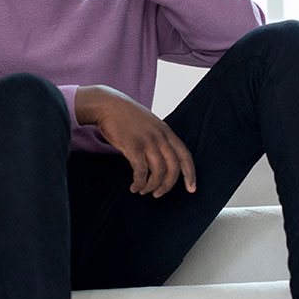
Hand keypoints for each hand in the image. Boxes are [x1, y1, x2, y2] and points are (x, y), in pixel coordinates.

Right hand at [75, 85, 195, 196]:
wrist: (107, 104)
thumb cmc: (126, 116)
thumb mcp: (150, 124)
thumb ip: (159, 138)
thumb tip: (163, 158)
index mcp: (167, 132)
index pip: (185, 156)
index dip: (190, 174)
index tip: (191, 189)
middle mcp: (160, 137)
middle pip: (173, 168)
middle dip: (168, 185)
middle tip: (159, 194)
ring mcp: (147, 141)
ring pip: (158, 172)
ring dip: (151, 186)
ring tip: (143, 190)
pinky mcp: (132, 146)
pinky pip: (141, 171)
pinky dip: (139, 183)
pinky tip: (134, 187)